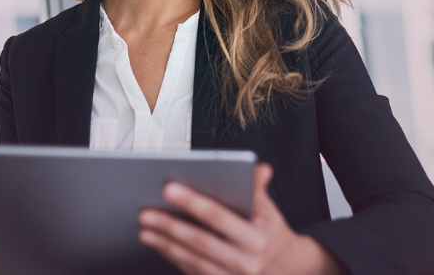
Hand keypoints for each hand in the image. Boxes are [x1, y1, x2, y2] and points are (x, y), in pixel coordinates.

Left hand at [138, 163, 345, 274]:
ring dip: (166, 245)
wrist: (287, 269)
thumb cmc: (271, 233)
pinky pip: (193, 272)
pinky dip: (174, 258)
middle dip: (170, 226)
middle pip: (200, 242)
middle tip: (146, 213)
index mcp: (257, 239)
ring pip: (193, 261)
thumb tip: (260, 168)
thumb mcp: (269, 211)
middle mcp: (245, 262)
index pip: (219, 217)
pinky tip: (160, 245)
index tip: (169, 188)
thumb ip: (257, 189)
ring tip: (145, 230)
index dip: (193, 202)